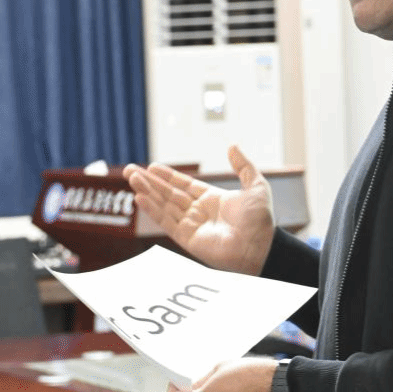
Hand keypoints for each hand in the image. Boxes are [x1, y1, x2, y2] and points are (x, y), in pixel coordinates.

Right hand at [122, 145, 274, 275]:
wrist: (262, 245)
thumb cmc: (261, 220)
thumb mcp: (256, 185)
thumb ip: (243, 166)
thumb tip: (233, 146)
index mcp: (211, 199)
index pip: (183, 185)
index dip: (168, 176)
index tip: (152, 167)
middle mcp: (198, 212)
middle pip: (168, 194)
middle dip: (149, 182)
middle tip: (130, 170)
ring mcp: (191, 225)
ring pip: (163, 205)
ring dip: (147, 191)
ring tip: (132, 178)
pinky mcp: (187, 238)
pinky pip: (166, 221)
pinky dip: (152, 210)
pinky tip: (140, 198)